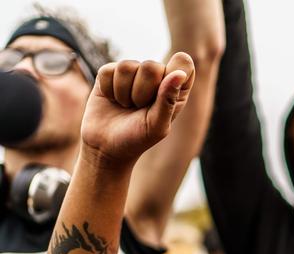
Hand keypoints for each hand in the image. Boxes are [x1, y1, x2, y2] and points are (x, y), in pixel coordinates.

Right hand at [80, 52, 194, 165]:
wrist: (106, 146)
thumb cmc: (137, 138)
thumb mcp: (156, 126)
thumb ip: (168, 100)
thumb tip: (179, 74)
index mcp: (176, 88)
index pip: (184, 63)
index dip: (174, 72)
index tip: (163, 92)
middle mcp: (157, 76)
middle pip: (151, 66)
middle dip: (142, 93)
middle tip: (139, 108)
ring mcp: (133, 72)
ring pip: (127, 66)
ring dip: (123, 93)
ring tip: (126, 106)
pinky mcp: (110, 72)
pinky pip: (108, 71)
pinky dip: (109, 90)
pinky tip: (113, 100)